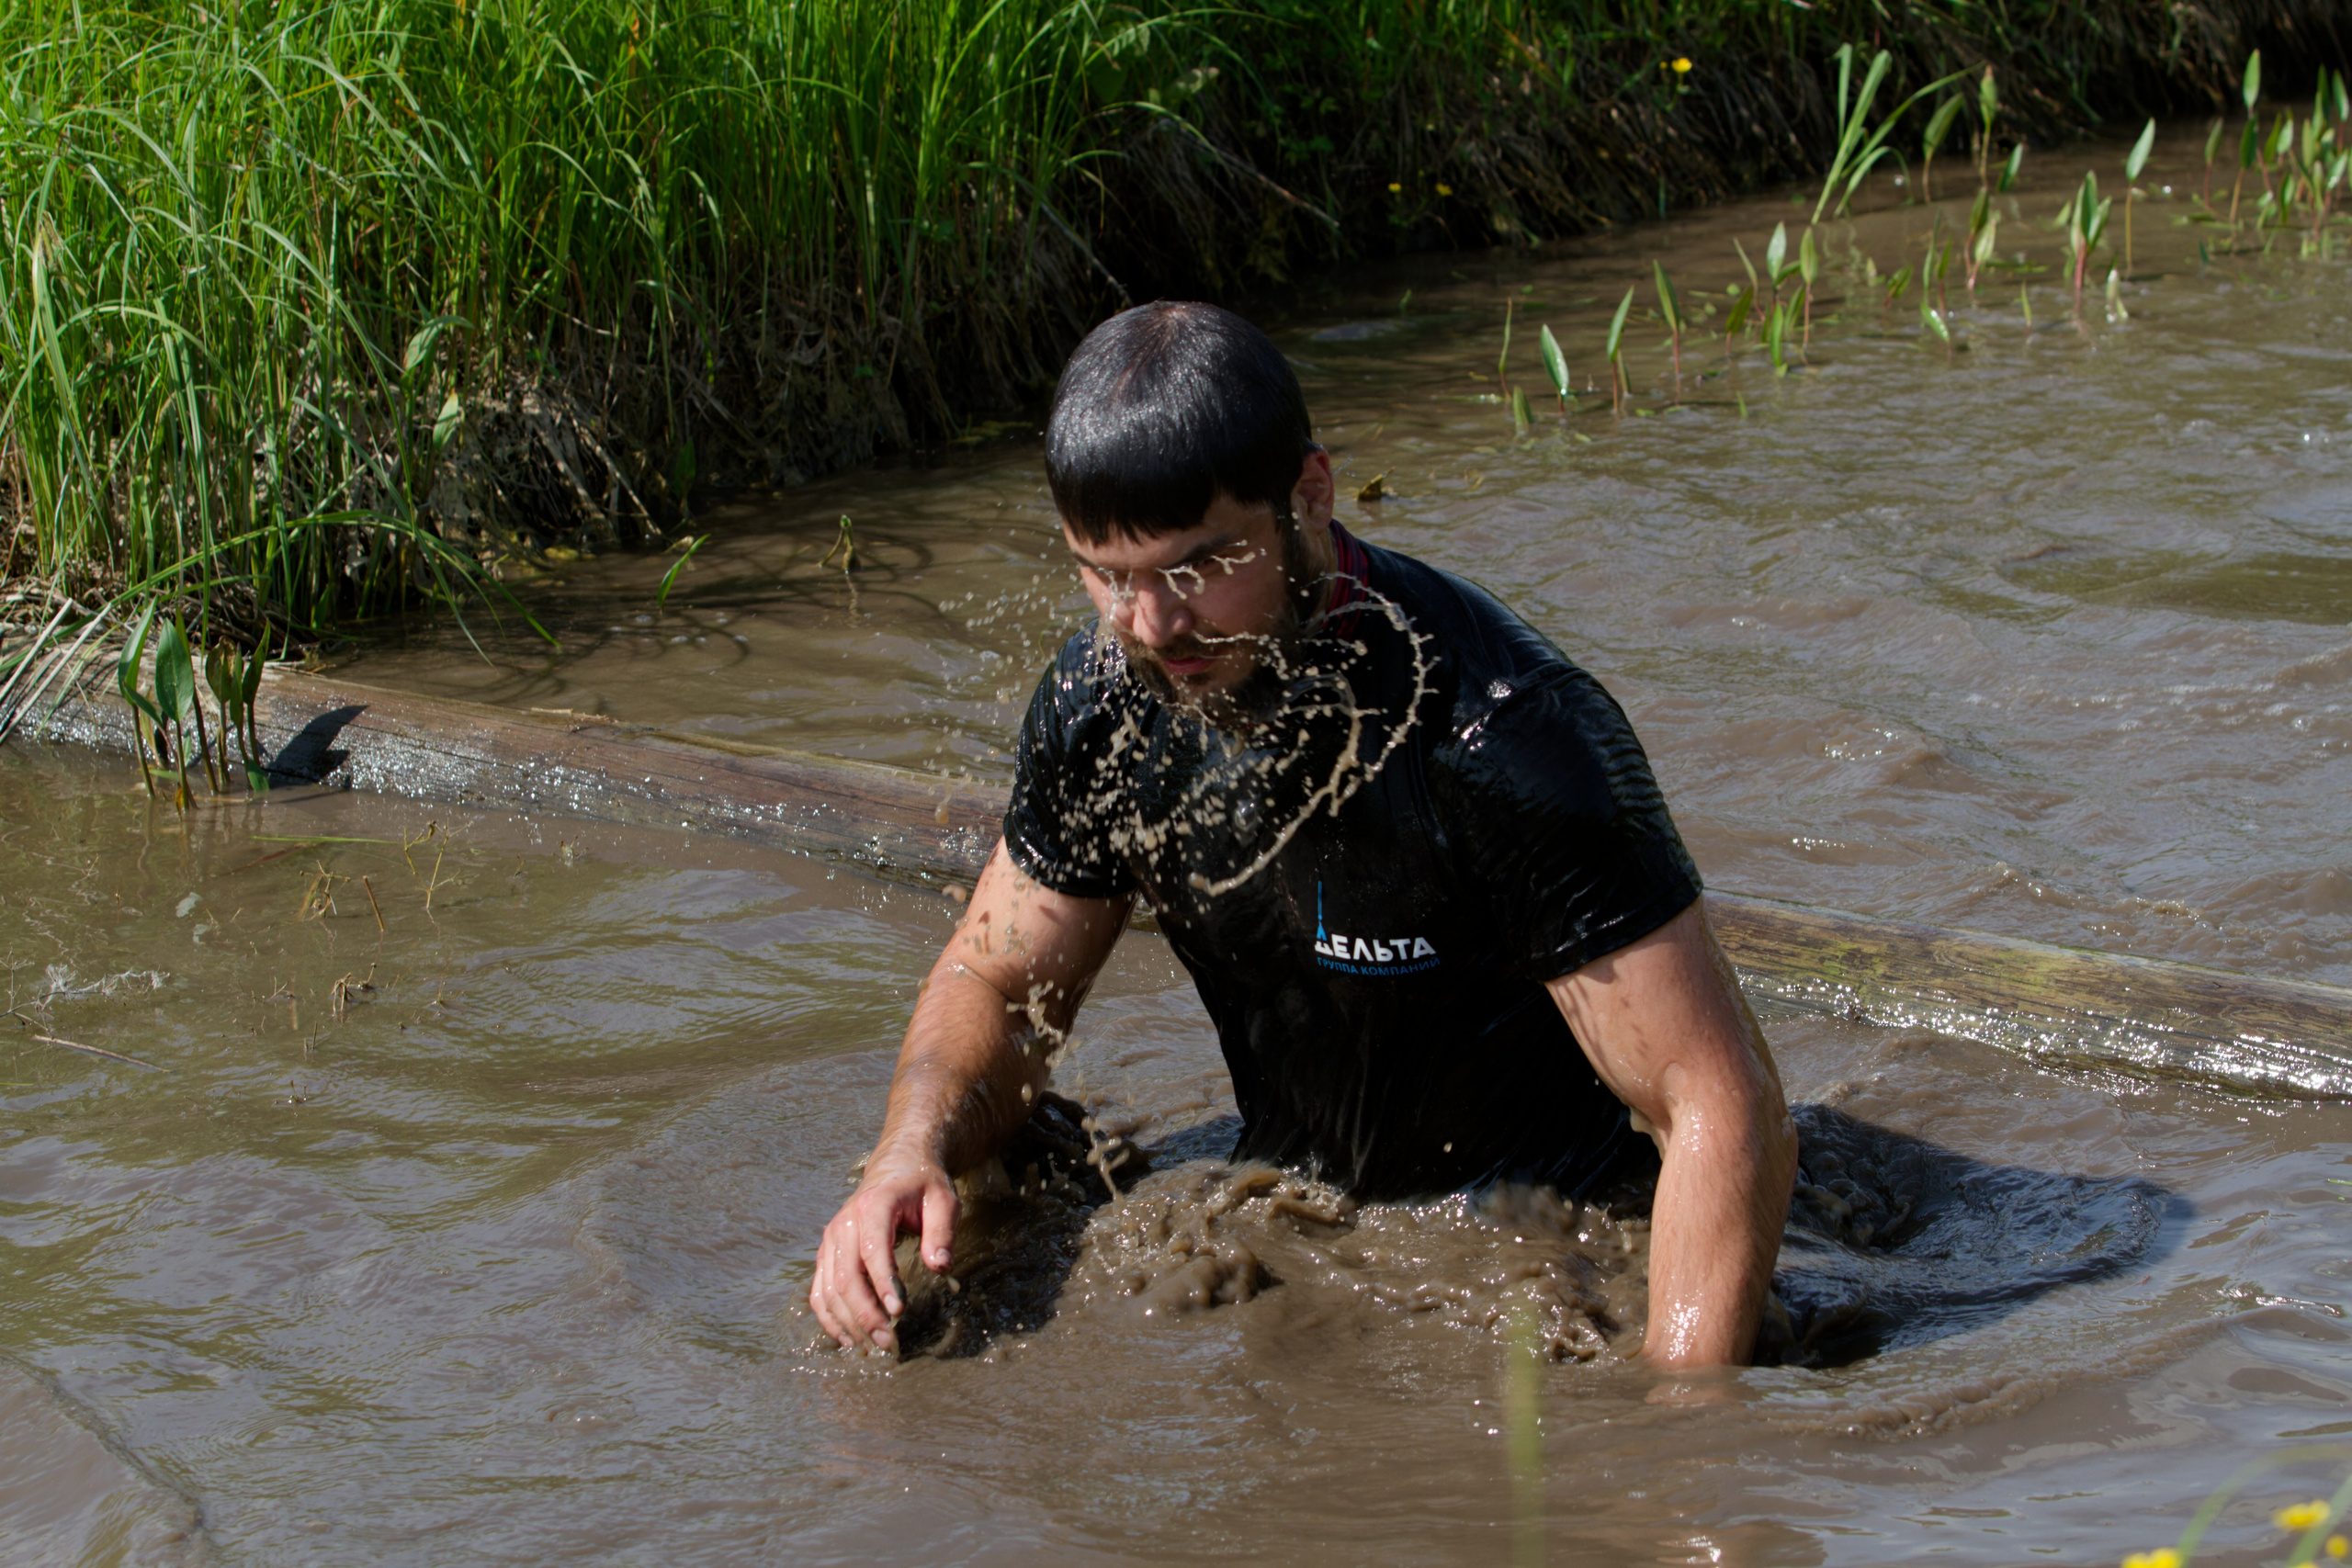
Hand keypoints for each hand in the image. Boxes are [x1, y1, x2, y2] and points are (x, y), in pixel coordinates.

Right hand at [808, 1154, 957, 1351]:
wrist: (897, 1166)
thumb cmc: (923, 1186)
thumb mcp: (944, 1200)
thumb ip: (942, 1232)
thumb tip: (940, 1266)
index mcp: (873, 1206)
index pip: (873, 1250)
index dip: (883, 1283)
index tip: (899, 1311)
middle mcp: (844, 1223)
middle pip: (846, 1276)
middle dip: (866, 1314)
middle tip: (890, 1342)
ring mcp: (831, 1239)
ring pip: (828, 1289)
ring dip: (848, 1322)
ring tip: (874, 1346)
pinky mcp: (827, 1253)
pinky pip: (819, 1291)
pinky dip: (829, 1318)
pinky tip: (849, 1338)